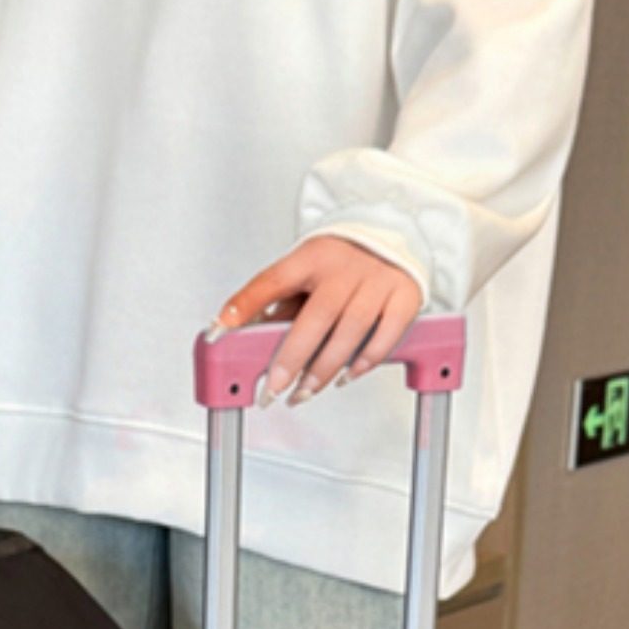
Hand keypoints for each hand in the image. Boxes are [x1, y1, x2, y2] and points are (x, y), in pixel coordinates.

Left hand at [216, 235, 423, 405]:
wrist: (391, 235)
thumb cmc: (340, 262)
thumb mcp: (304, 271)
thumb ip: (276, 300)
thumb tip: (237, 331)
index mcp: (313, 256)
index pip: (274, 279)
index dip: (247, 302)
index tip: (223, 328)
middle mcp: (346, 267)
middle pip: (316, 317)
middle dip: (291, 358)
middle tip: (274, 389)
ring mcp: (378, 280)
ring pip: (350, 332)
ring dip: (323, 369)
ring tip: (304, 392)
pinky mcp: (405, 296)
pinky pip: (385, 337)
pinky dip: (364, 363)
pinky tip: (344, 377)